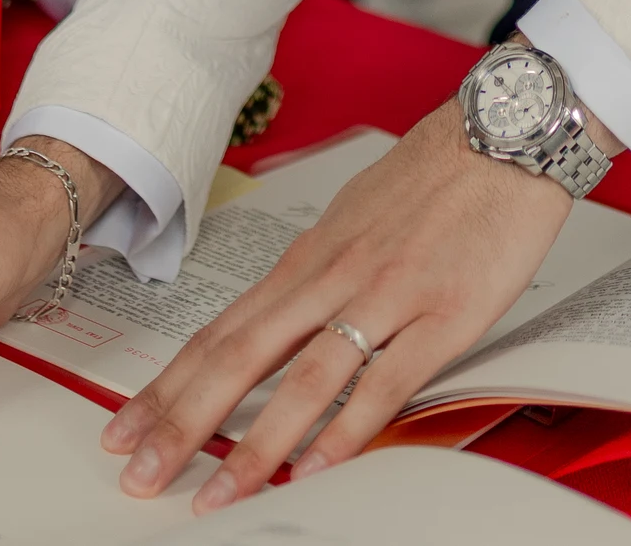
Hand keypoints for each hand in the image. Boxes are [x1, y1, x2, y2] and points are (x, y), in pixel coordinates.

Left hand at [103, 100, 572, 510]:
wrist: (504, 133)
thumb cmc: (434, 175)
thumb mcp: (355, 218)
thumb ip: (318, 275)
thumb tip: (281, 319)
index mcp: (309, 258)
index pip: (222, 331)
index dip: (168, 386)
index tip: (125, 428)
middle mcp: (332, 276)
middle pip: (242, 357)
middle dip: (182, 422)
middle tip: (139, 474)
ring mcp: (385, 296)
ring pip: (303, 380)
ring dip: (253, 446)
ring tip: (217, 497)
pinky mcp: (441, 315)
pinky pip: (383, 383)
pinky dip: (345, 432)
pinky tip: (315, 468)